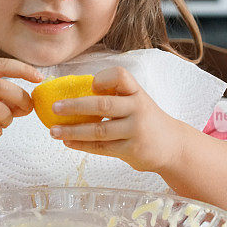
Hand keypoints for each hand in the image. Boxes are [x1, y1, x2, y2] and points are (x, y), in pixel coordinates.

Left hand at [48, 66, 187, 174]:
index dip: (102, 79)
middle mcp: (138, 108)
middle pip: (102, 105)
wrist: (172, 145)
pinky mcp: (132, 150)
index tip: (90, 86)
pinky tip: (68, 142)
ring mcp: (135, 130)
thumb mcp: (137, 102)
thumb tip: (72, 97)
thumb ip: (114, 97)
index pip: (120, 76)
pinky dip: (82, 145)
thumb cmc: (145, 120)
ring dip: (72, 130)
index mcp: (136, 92)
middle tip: (55, 107)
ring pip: (98, 130)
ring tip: (54, 131)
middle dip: (75, 106)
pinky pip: (102, 148)